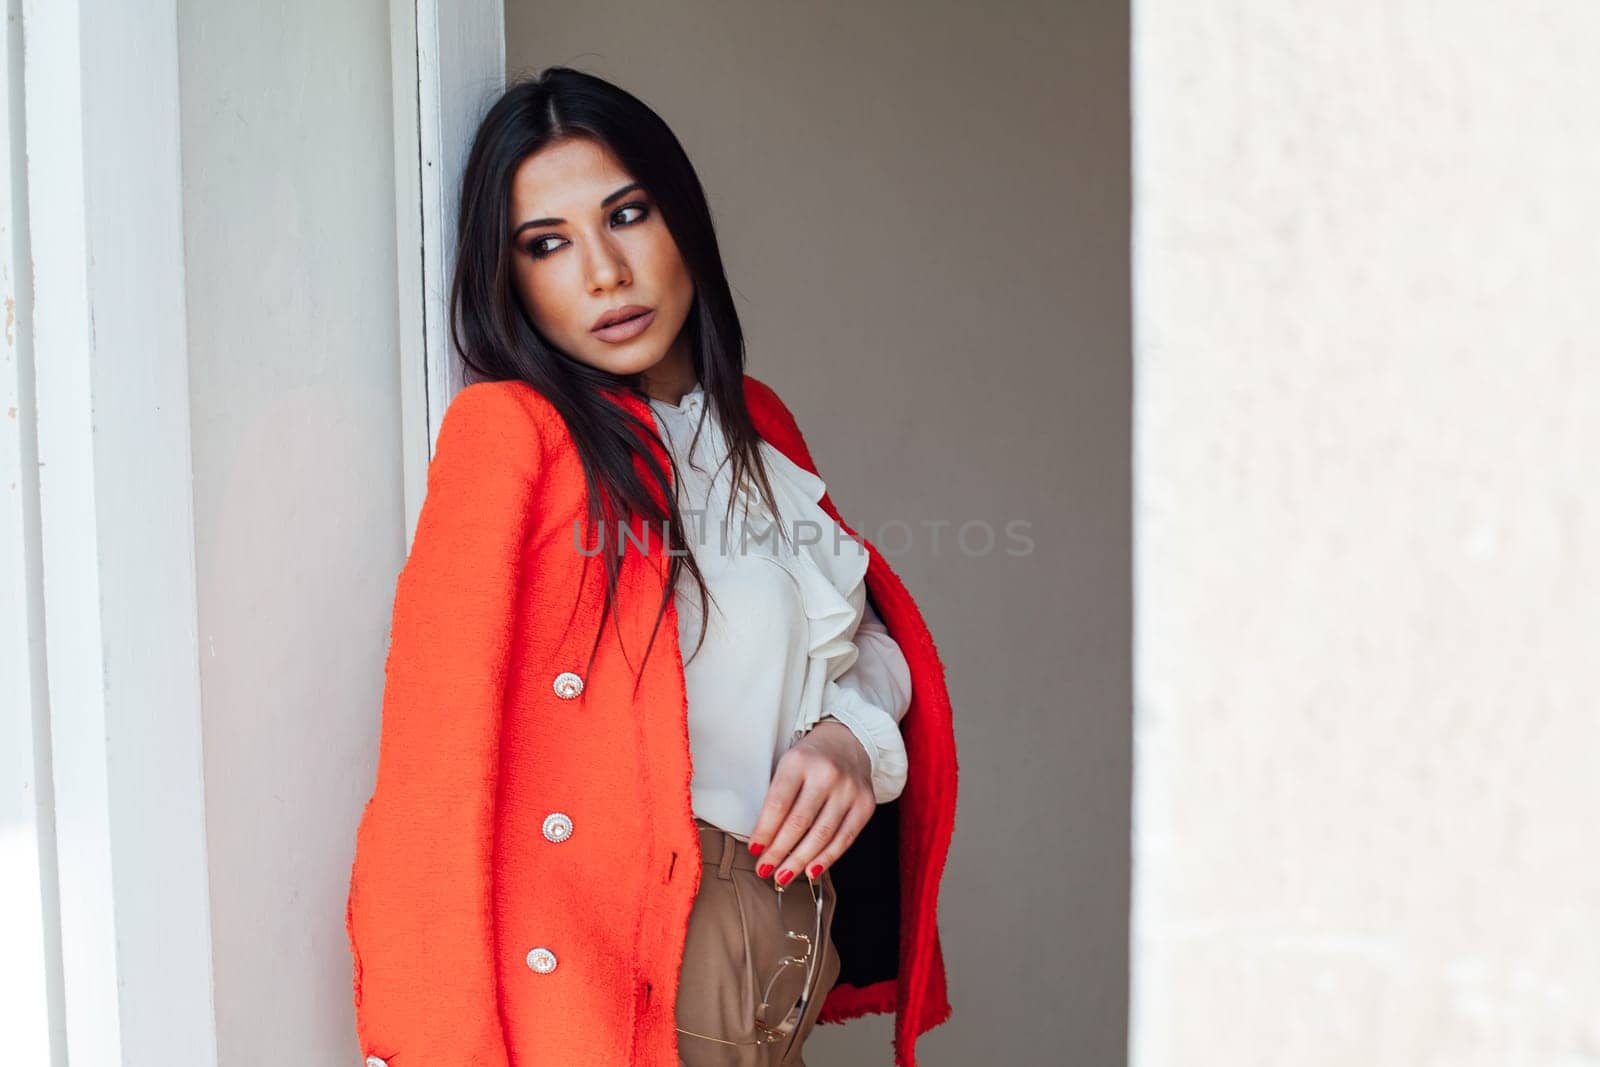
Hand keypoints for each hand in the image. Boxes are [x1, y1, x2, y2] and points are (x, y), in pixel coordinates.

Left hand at [746, 719, 874, 885]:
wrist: (848, 741)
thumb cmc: (810, 760)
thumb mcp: (788, 766)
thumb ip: (777, 798)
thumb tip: (764, 844)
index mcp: (799, 761)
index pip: (778, 804)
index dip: (765, 831)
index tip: (754, 851)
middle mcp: (827, 773)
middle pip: (799, 822)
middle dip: (779, 852)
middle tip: (765, 870)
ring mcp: (849, 789)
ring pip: (822, 835)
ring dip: (800, 861)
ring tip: (784, 875)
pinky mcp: (866, 803)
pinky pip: (845, 838)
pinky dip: (827, 858)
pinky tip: (811, 871)